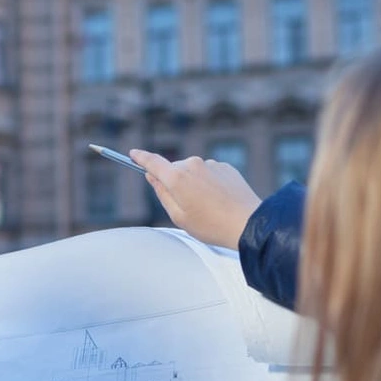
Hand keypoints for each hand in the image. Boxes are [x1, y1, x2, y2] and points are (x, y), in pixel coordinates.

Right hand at [130, 150, 262, 250]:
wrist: (247, 223)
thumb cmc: (212, 225)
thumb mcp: (178, 216)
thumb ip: (162, 193)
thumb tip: (153, 177)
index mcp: (177, 177)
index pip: (153, 162)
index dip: (141, 158)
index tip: (133, 154)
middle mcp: (193, 164)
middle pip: (174, 170)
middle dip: (175, 184)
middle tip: (186, 208)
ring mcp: (211, 164)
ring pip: (193, 173)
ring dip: (194, 186)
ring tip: (208, 208)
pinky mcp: (226, 167)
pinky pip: (210, 174)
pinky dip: (210, 185)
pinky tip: (219, 202)